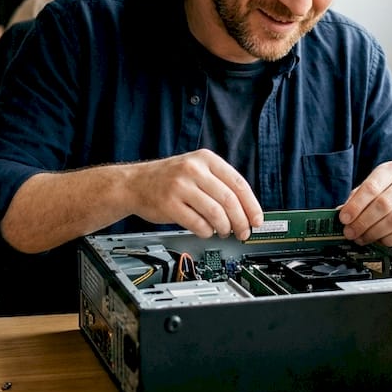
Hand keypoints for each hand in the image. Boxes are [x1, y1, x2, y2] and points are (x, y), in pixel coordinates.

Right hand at [126, 150, 262, 239]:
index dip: (251, 205)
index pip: (238, 183)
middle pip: (229, 200)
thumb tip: (246, 210)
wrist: (134, 183)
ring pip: (215, 213)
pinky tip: (206, 231)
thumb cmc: (169, 179)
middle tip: (244, 232)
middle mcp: (193, 169)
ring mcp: (180, 186)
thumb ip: (218, 184)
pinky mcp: (169, 204)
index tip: (257, 220)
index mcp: (205, 159)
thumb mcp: (195, 169)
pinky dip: (206, 232)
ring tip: (224, 232)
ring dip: (225, 228)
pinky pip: (197, 224)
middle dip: (241, 221)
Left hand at [338, 161, 391, 248]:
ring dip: (373, 233)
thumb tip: (341, 213)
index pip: (372, 187)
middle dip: (362, 222)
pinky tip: (378, 241)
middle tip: (350, 232)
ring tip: (361, 238)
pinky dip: (388, 240)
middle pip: (383, 204)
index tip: (344, 218)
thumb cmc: (385, 196)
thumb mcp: (370, 191)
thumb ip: (355, 200)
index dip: (356, 205)